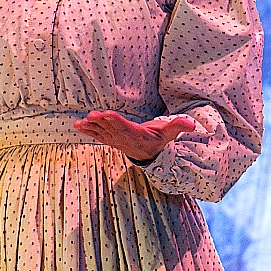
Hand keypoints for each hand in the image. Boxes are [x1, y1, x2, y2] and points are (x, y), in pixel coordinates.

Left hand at [72, 110, 197, 162]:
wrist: (150, 155)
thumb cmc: (159, 140)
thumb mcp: (170, 133)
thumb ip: (179, 126)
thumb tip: (192, 123)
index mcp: (137, 135)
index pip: (125, 127)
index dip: (116, 121)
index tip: (107, 114)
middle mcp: (124, 139)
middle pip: (111, 129)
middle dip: (100, 122)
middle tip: (91, 116)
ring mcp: (116, 140)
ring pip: (102, 132)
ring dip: (91, 127)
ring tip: (81, 122)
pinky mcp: (110, 140)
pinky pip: (97, 135)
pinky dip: (87, 131)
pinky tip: (77, 125)